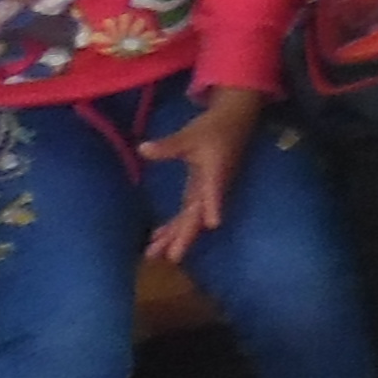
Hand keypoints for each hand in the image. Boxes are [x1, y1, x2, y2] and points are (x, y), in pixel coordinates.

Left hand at [142, 88, 259, 263]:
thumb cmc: (215, 126)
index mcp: (215, 172)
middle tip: (171, 258)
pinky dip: (174, 225)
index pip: (213, 191)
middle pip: (198, 215)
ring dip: (174, 235)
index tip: (214, 223)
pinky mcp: (201, 190)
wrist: (235, 119)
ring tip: (153, 254)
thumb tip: (142, 149)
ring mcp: (207, 190)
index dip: (213, 206)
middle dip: (185, 236)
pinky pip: (188, 212)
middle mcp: (213, 186)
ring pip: (191, 218)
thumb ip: (168, 145)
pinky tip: (157, 236)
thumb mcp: (191, 133)